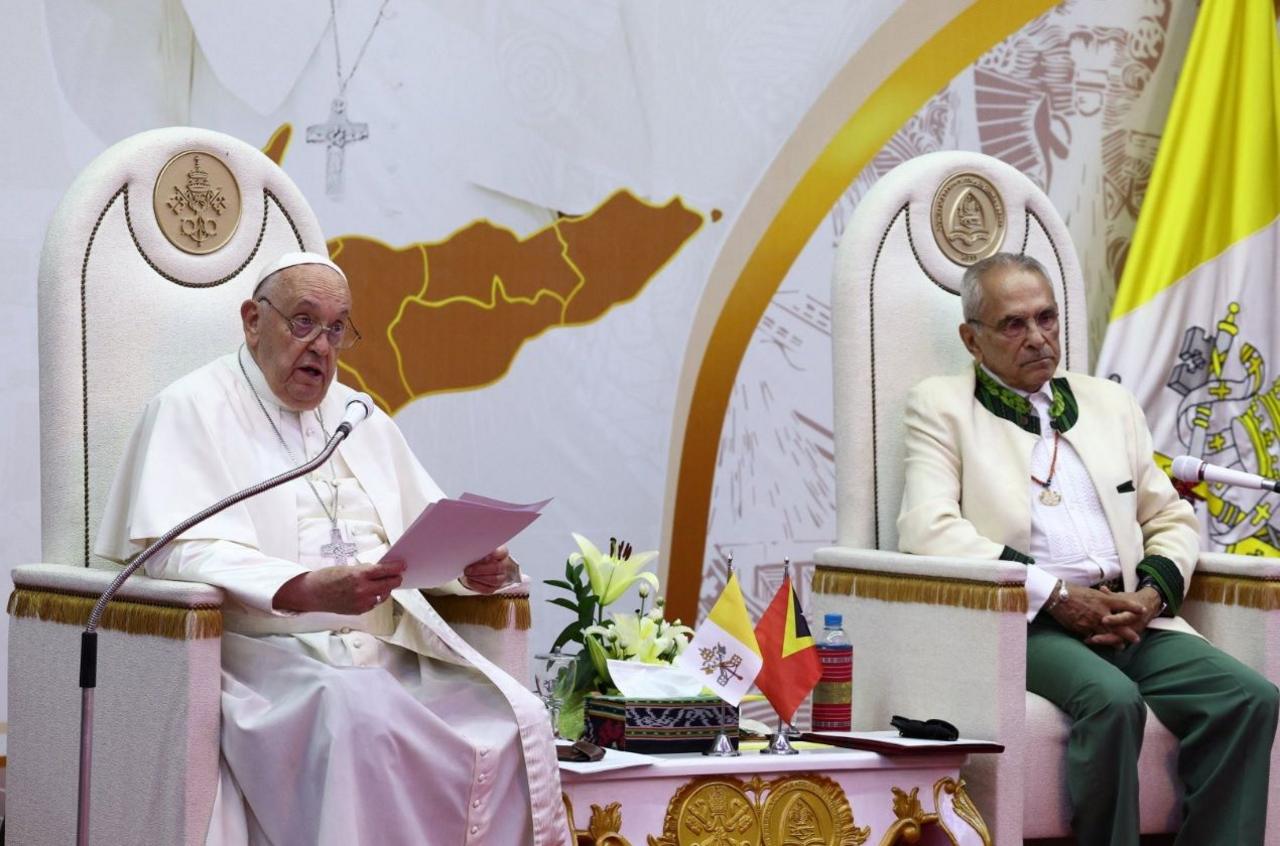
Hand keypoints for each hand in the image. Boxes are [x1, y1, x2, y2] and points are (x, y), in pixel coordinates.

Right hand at [273, 561, 405, 613]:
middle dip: (395, 579)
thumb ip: (365, 570)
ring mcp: (362, 602)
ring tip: (381, 583)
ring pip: (383, 595)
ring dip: (385, 589)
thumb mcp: (348, 568)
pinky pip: (374, 603)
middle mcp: (362, 590)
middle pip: (389, 584)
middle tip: (397, 575)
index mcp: (359, 575)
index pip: (385, 571)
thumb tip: (381, 570)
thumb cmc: (327, 578)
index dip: (396, 568)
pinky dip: (375, 597)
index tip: (402, 566)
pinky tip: (371, 593)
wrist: (313, 594)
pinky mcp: (360, 611)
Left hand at [460, 546, 520, 593]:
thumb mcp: (481, 550)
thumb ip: (479, 550)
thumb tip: (471, 552)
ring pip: (494, 580)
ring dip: (478, 578)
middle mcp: (505, 565)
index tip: (481, 556)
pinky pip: (487, 589)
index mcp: (502, 553)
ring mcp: (501, 578)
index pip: (502, 553)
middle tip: (468, 569)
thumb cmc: (480, 557)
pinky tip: (469, 580)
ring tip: (467, 574)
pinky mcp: (495, 588)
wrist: (480, 568)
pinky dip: (476, 585)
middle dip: (481, 569)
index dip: (493, 555)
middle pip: (497, 568)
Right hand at [1048, 585, 1144, 647]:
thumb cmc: (1073, 591)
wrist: (1057, 596)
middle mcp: (1100, 612)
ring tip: (1120, 647)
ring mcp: (1092, 621)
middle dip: (1129, 634)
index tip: (1143, 611)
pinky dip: (1096, 641)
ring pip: (1107, 635)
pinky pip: (1092, 637)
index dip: (1133, 608)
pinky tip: (1099, 644)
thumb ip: (1102, 599)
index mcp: (1103, 600)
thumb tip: (1108, 601)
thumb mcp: (1092, 592)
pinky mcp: (1082, 628)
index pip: (1123, 604)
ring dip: (1115, 642)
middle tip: (1136, 639)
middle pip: (1119, 625)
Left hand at [1084, 586, 1162, 648]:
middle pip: (1121, 634)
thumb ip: (1111, 595)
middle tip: (1093, 638)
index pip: (1124, 618)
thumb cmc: (1131, 600)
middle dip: (1107, 637)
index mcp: (1134, 613)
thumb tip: (1102, 589)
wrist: (1148, 606)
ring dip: (1104, 641)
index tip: (1103, 620)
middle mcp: (1134, 625)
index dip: (1114, 620)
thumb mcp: (1123, 597)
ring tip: (1090, 640)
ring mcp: (1131, 633)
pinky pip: (1116, 642)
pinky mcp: (1128, 637)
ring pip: (1118, 640)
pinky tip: (1091, 641)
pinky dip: (1104, 643)